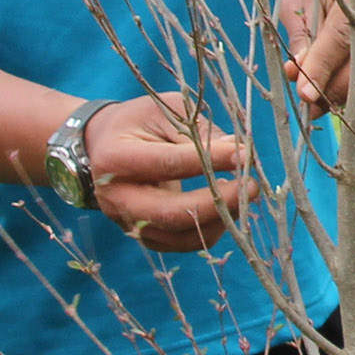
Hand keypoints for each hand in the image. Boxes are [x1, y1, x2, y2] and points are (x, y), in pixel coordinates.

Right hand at [83, 91, 261, 252]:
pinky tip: (228, 208)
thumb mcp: (165, 110)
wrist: (103, 147)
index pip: (168, 164)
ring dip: (220, 219)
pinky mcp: (143, 236)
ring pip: (180, 235)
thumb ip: (198, 130)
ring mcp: (128, 223)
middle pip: (171, 213)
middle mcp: (117, 197)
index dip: (210, 161)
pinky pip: (183, 243)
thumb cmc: (139, 122)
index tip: (244, 155)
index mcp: (115, 158)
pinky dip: (211, 229)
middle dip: (218, 202)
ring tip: (244, 195)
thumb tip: (239, 152)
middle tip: (252, 186)